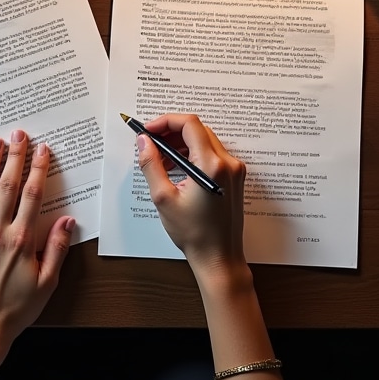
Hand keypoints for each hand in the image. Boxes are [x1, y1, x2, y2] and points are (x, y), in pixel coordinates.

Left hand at [0, 130, 73, 361]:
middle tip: (18, 134)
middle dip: (15, 157)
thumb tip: (67, 220)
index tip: (43, 150)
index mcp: (22, 240)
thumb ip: (56, 248)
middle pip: (8, 186)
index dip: (39, 169)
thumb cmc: (16, 309)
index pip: (32, 195)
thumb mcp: (47, 283)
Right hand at [136, 114, 246, 280]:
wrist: (219, 257)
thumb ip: (152, 165)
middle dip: (171, 132)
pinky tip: (177, 168)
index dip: (165, 122)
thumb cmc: (194, 234)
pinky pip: (212, 154)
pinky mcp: (235, 177)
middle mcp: (227, 163)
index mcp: (211, 165)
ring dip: (181, 143)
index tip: (149, 130)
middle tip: (151, 143)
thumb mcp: (164, 198)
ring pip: (205, 140)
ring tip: (161, 158)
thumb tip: (144, 142)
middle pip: (197, 130)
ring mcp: (234, 169)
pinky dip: (193, 154)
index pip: (189, 125)